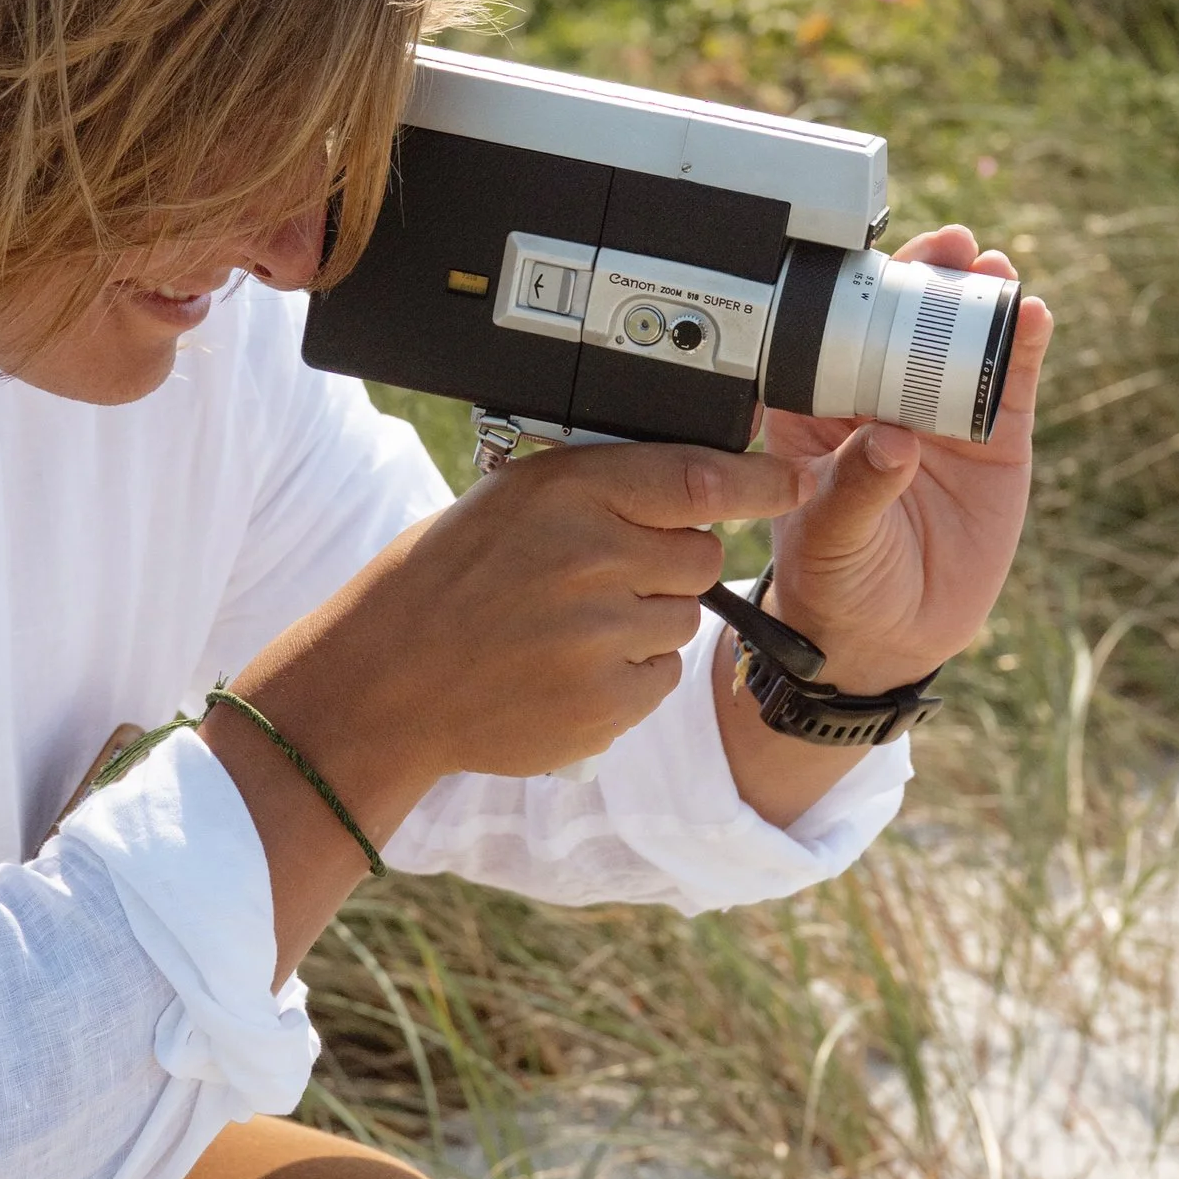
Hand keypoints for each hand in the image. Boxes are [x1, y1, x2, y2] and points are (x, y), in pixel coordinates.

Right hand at [209, 435, 812, 976]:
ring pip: (683, 620)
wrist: (384, 683)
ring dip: (643, 624)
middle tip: (603, 577)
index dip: (759, 482)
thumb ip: (598, 490)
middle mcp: (590, 556)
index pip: (698, 477)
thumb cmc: (444, 582)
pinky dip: (626, 678)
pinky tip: (564, 671)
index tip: (794, 483)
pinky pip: (660, 678)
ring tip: (564, 630)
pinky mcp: (605, 701)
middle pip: (703, 555)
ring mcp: (599, 634)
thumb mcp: (509, 502)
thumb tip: (701, 485)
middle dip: (670, 565)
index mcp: (566, 491)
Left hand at [756, 226, 1053, 696]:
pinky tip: (1031, 315)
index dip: (859, 294)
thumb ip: (856, 487)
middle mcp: (880, 399)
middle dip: (926, 276)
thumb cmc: (836, 582)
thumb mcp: (831, 537)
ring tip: (992, 268)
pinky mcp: (993, 439)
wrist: (891, 636)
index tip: (879, 265)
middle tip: (949, 248)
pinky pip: (1007, 382)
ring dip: (977, 297)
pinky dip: (1021, 345)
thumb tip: (891, 441)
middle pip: (904, 319)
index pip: (836, 335)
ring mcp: (939, 414)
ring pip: (961, 339)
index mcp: (819, 410)